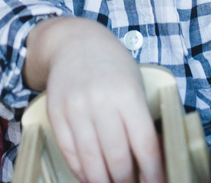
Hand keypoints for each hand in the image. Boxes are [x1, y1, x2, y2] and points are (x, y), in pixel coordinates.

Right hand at [25, 18, 164, 182]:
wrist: (74, 42)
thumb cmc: (112, 65)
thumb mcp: (135, 84)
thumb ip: (141, 120)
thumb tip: (149, 160)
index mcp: (127, 94)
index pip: (145, 145)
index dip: (153, 172)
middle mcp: (101, 102)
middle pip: (117, 158)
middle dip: (127, 181)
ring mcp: (75, 109)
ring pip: (91, 161)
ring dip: (103, 181)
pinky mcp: (56, 114)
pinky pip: (70, 152)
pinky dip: (81, 171)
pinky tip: (91, 177)